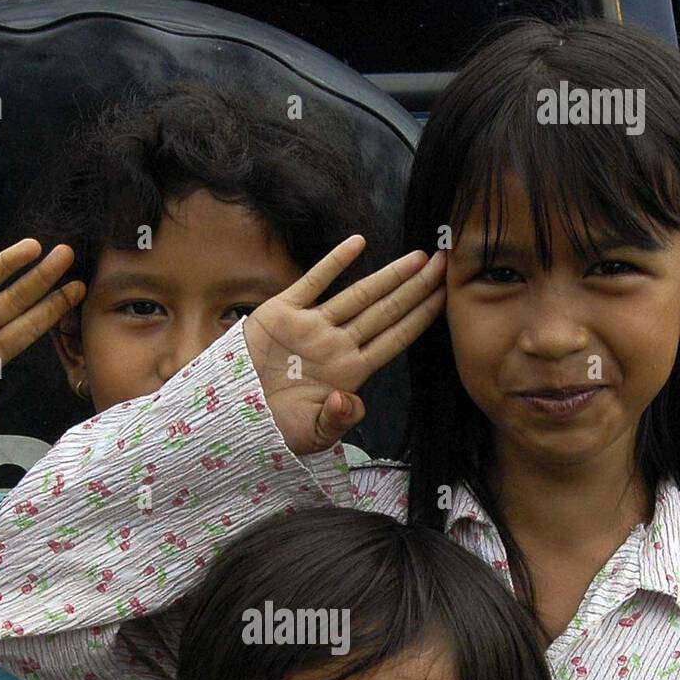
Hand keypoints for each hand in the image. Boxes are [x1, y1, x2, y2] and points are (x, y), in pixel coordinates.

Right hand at [242, 235, 445, 455]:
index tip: (445, 296)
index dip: (420, 317)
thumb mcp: (311, 435)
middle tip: (444, 264)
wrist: (233, 414)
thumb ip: (336, 421)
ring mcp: (312, 326)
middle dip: (416, 288)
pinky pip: (314, 281)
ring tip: (418, 256)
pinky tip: (358, 243)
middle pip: (385, 311)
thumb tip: (350, 402)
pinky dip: (335, 262)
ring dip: (389, 275)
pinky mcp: (283, 312)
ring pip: (359, 295)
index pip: (394, 339)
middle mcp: (337, 344)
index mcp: (350, 372)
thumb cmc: (276, 429)